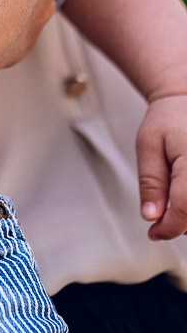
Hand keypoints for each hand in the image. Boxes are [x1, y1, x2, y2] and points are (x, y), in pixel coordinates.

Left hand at [137, 93, 186, 239]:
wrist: (186, 99)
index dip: (168, 228)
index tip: (153, 233)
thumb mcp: (149, 145)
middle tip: (159, 217)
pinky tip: (184, 196)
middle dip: (179, 223)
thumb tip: (151, 216)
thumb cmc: (168, 118)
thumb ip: (151, 181)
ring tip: (173, 199)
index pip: (185, 209)